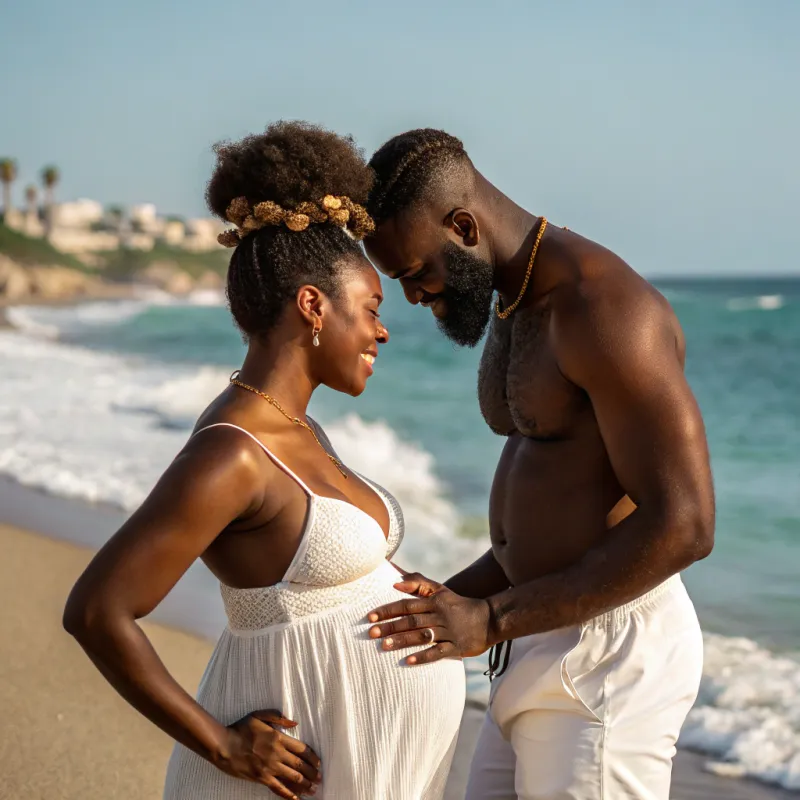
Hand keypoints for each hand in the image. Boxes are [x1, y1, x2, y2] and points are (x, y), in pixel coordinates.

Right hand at [215, 709, 321, 798]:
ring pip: (292, 777)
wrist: (224, 746)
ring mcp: (270, 767)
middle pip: (300, 765)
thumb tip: (294, 722)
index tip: (318, 763)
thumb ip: (277, 716)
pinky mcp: (262, 778)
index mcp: (278, 737)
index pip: (301, 748)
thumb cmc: (240, 729)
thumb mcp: (259, 715)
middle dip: (312, 773)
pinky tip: (296, 798)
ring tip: (313, 789)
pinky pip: (278, 788)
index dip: (312, 757)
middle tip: (320, 778)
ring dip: (305, 784)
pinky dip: (289, 794)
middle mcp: (277, 753)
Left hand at [367, 573, 492, 664]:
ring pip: (422, 636)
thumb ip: (418, 583)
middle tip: (371, 633)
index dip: (388, 610)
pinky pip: (438, 653)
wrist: (489, 618)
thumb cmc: (458, 604)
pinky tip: (408, 661)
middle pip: (411, 620)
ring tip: (384, 645)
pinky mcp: (456, 647)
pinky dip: (423, 656)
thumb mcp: (441, 590)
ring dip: (402, 640)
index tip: (370, 616)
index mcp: (434, 602)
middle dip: (390, 626)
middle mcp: (439, 616)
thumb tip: (395, 582)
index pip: (406, 605)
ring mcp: (448, 632)